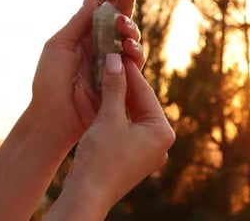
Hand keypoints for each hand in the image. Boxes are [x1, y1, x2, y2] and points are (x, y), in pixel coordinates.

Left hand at [29, 0, 143, 144]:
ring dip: (130, 28)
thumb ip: (78, 21)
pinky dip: (134, 52)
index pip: (105, 3)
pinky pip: (134, 62)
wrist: (52, 117)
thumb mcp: (58, 45)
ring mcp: (111, 61)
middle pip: (121, 15)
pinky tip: (127, 48)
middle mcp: (100, 43)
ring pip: (131, 37)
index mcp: (84, 32)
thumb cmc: (48, 82)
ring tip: (121, 28)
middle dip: (128, 0)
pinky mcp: (121, 79)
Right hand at [47, 56, 175, 219]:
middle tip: (110, 62)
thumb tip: (115, 60)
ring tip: (104, 78)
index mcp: (162, 132)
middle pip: (141, 104)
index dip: (129, 71)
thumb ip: (114, 88)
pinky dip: (115, 115)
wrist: (87, 194)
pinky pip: (126, 129)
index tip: (117, 54)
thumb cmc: (100, 158)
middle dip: (124, 85)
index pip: (145, 93)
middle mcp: (160, 143)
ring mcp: (147, 153)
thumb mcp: (108, 118)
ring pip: (132, 116)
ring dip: (118, 99)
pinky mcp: (133, 158)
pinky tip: (103, 102)